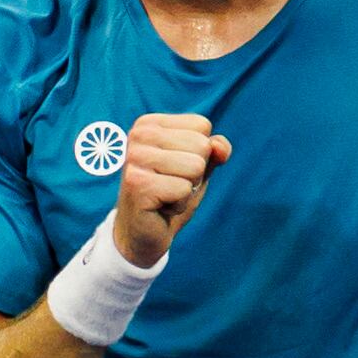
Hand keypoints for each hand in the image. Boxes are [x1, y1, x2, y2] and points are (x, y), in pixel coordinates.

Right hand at [110, 114, 231, 266]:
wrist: (142, 233)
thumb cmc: (169, 196)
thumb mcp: (197, 170)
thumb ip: (213, 153)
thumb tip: (221, 146)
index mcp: (150, 124)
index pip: (201, 125)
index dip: (199, 154)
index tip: (175, 169)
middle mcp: (139, 135)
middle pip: (201, 146)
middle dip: (195, 174)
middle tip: (170, 186)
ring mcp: (136, 158)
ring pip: (195, 167)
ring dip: (187, 189)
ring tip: (166, 196)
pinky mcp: (138, 184)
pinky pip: (184, 189)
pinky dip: (179, 205)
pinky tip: (160, 207)